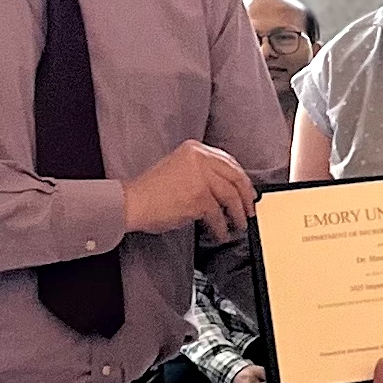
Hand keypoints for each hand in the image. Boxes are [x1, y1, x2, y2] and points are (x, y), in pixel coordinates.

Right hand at [123, 142, 255, 241]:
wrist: (132, 202)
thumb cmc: (152, 192)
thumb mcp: (180, 170)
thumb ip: (203, 174)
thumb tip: (228, 190)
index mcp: (195, 149)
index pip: (229, 162)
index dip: (242, 180)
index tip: (248, 193)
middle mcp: (199, 158)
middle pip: (235, 177)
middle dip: (245, 197)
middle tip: (249, 211)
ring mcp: (200, 177)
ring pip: (230, 196)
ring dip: (237, 215)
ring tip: (237, 226)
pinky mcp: (198, 197)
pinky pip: (218, 215)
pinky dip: (221, 228)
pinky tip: (219, 233)